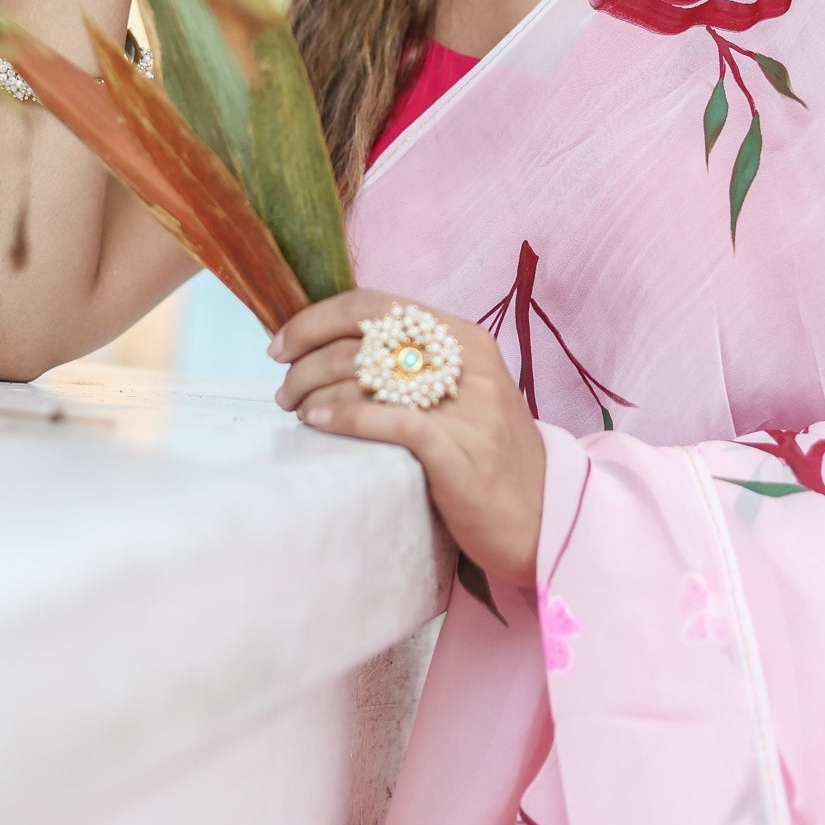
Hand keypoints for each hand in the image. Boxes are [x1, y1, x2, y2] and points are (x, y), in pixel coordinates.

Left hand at [270, 290, 546, 588]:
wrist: (543, 518)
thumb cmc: (488, 455)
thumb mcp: (461, 393)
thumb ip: (411, 366)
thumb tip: (330, 350)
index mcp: (466, 339)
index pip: (376, 305)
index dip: (317, 320)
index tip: (281, 346)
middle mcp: (468, 364)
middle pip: (363, 342)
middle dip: (307, 364)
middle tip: (285, 392)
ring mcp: (467, 408)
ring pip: (367, 379)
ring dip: (315, 393)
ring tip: (297, 412)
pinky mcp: (459, 453)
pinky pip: (388, 422)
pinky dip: (344, 419)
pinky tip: (317, 425)